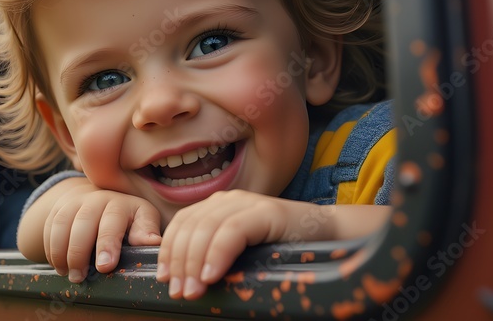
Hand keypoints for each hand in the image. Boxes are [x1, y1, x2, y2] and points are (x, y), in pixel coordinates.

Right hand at [41, 185, 161, 282]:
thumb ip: (146, 231)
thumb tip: (154, 242)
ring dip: (61, 251)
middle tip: (79, 277)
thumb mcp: (143, 221)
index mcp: (121, 204)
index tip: (105, 266)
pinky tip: (57, 265)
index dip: (107, 243)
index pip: (112, 222)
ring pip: (62, 224)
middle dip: (79, 251)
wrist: (101, 198)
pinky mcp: (58, 208)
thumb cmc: (128, 218)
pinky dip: (50, 248)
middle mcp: (96, 199)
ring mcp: (75, 202)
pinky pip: (50, 226)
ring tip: (67, 274)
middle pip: (83, 222)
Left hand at [156, 190, 296, 299]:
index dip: (168, 250)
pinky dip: (217, 254)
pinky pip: (232, 231)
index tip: (164, 277)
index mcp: (217, 207)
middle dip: (179, 262)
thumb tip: (187, 280)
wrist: (329, 235)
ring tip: (192, 290)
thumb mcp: (242, 252)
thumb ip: (216, 255)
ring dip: (194, 263)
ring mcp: (247, 203)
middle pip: (190, 227)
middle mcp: (228, 200)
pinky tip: (210, 275)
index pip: (182, 224)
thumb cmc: (283, 249)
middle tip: (177, 291)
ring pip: (206, 229)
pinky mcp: (266, 211)